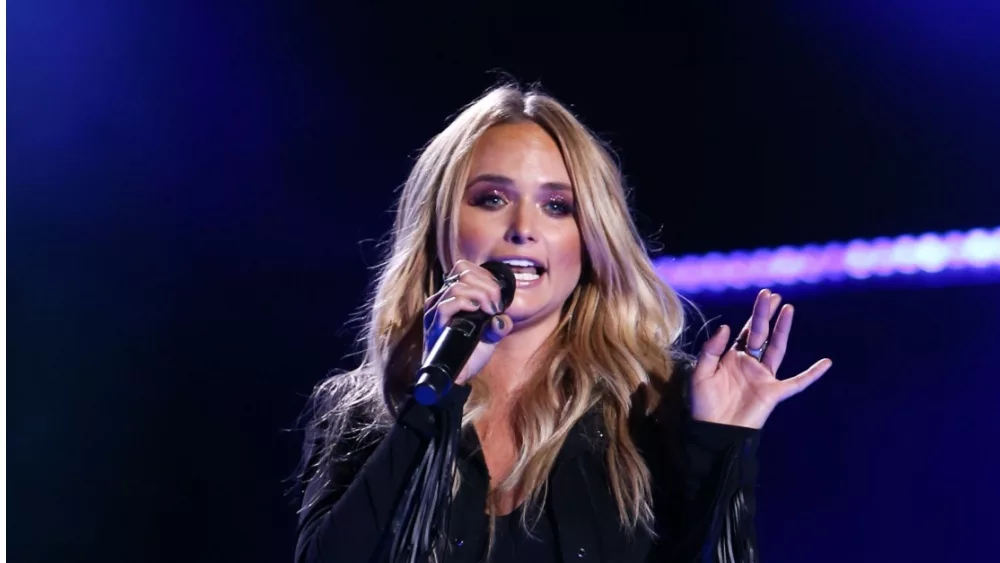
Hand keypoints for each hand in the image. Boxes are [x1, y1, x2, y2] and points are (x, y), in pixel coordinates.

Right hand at [423, 260, 513, 385]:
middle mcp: (441, 298)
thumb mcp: (491, 335)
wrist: (457, 377)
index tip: (498, 296)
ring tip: (490, 310)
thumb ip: (498, 323)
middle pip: (463, 272)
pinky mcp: (433, 323)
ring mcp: (435, 310)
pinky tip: (478, 311)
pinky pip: (446, 304)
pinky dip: (466, 303)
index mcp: (453, 295)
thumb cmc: (470, 354)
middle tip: (496, 305)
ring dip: (480, 294)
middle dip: (487, 286)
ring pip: (457, 285)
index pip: (464, 268)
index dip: (485, 277)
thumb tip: (503, 318)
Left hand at [689, 288, 832, 428]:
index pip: (746, 331)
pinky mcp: (773, 392)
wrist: (714, 432)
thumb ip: (711, 350)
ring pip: (777, 349)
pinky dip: (812, 374)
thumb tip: (727, 326)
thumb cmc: (704, 404)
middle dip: (766, 314)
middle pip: (761, 334)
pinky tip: (826, 363)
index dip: (755, 314)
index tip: (764, 295)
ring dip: (783, 330)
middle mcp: (750, 364)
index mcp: (733, 357)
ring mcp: (764, 377)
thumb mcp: (701, 373)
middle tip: (774, 295)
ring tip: (789, 309)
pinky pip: (797, 382)